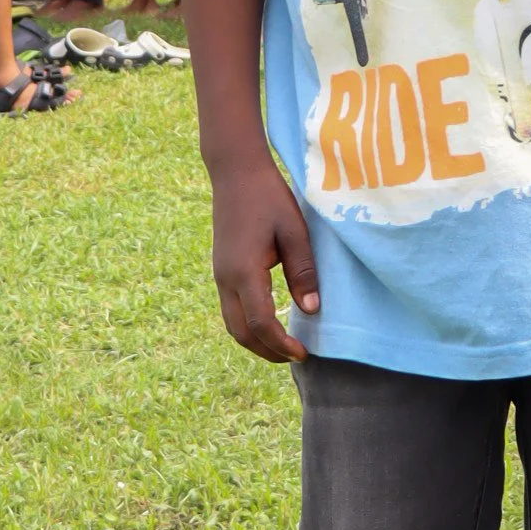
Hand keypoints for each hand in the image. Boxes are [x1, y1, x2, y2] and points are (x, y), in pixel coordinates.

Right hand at [211, 146, 319, 362]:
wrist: (235, 172)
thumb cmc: (269, 197)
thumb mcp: (295, 232)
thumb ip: (303, 272)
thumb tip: (311, 310)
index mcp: (244, 272)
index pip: (261, 324)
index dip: (281, 345)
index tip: (304, 353)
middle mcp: (226, 279)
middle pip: (241, 333)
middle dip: (267, 351)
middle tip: (296, 357)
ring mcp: (219, 275)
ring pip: (232, 324)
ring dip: (256, 341)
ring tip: (283, 346)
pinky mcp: (221, 270)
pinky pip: (231, 309)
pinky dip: (248, 325)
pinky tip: (269, 322)